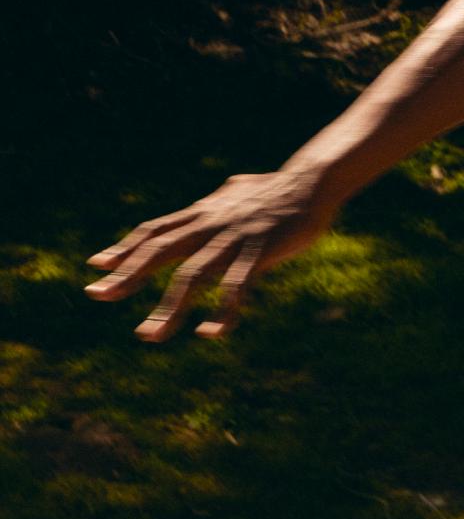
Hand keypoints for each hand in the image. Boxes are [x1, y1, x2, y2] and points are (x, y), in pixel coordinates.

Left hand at [85, 166, 343, 341]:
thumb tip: (225, 189)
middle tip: (97, 295)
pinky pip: (236, 287)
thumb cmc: (278, 189)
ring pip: (191, 276)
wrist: (310, 182)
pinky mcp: (259, 252)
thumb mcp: (241, 191)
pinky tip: (211, 333)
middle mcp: (210, 225)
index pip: (154, 230)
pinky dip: (222, 311)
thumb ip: (225, 197)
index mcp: (203, 213)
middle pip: (159, 251)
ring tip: (148, 336)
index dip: (125, 247)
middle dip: (127, 275)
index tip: (98, 265)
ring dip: (168, 308)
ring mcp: (233, 239)